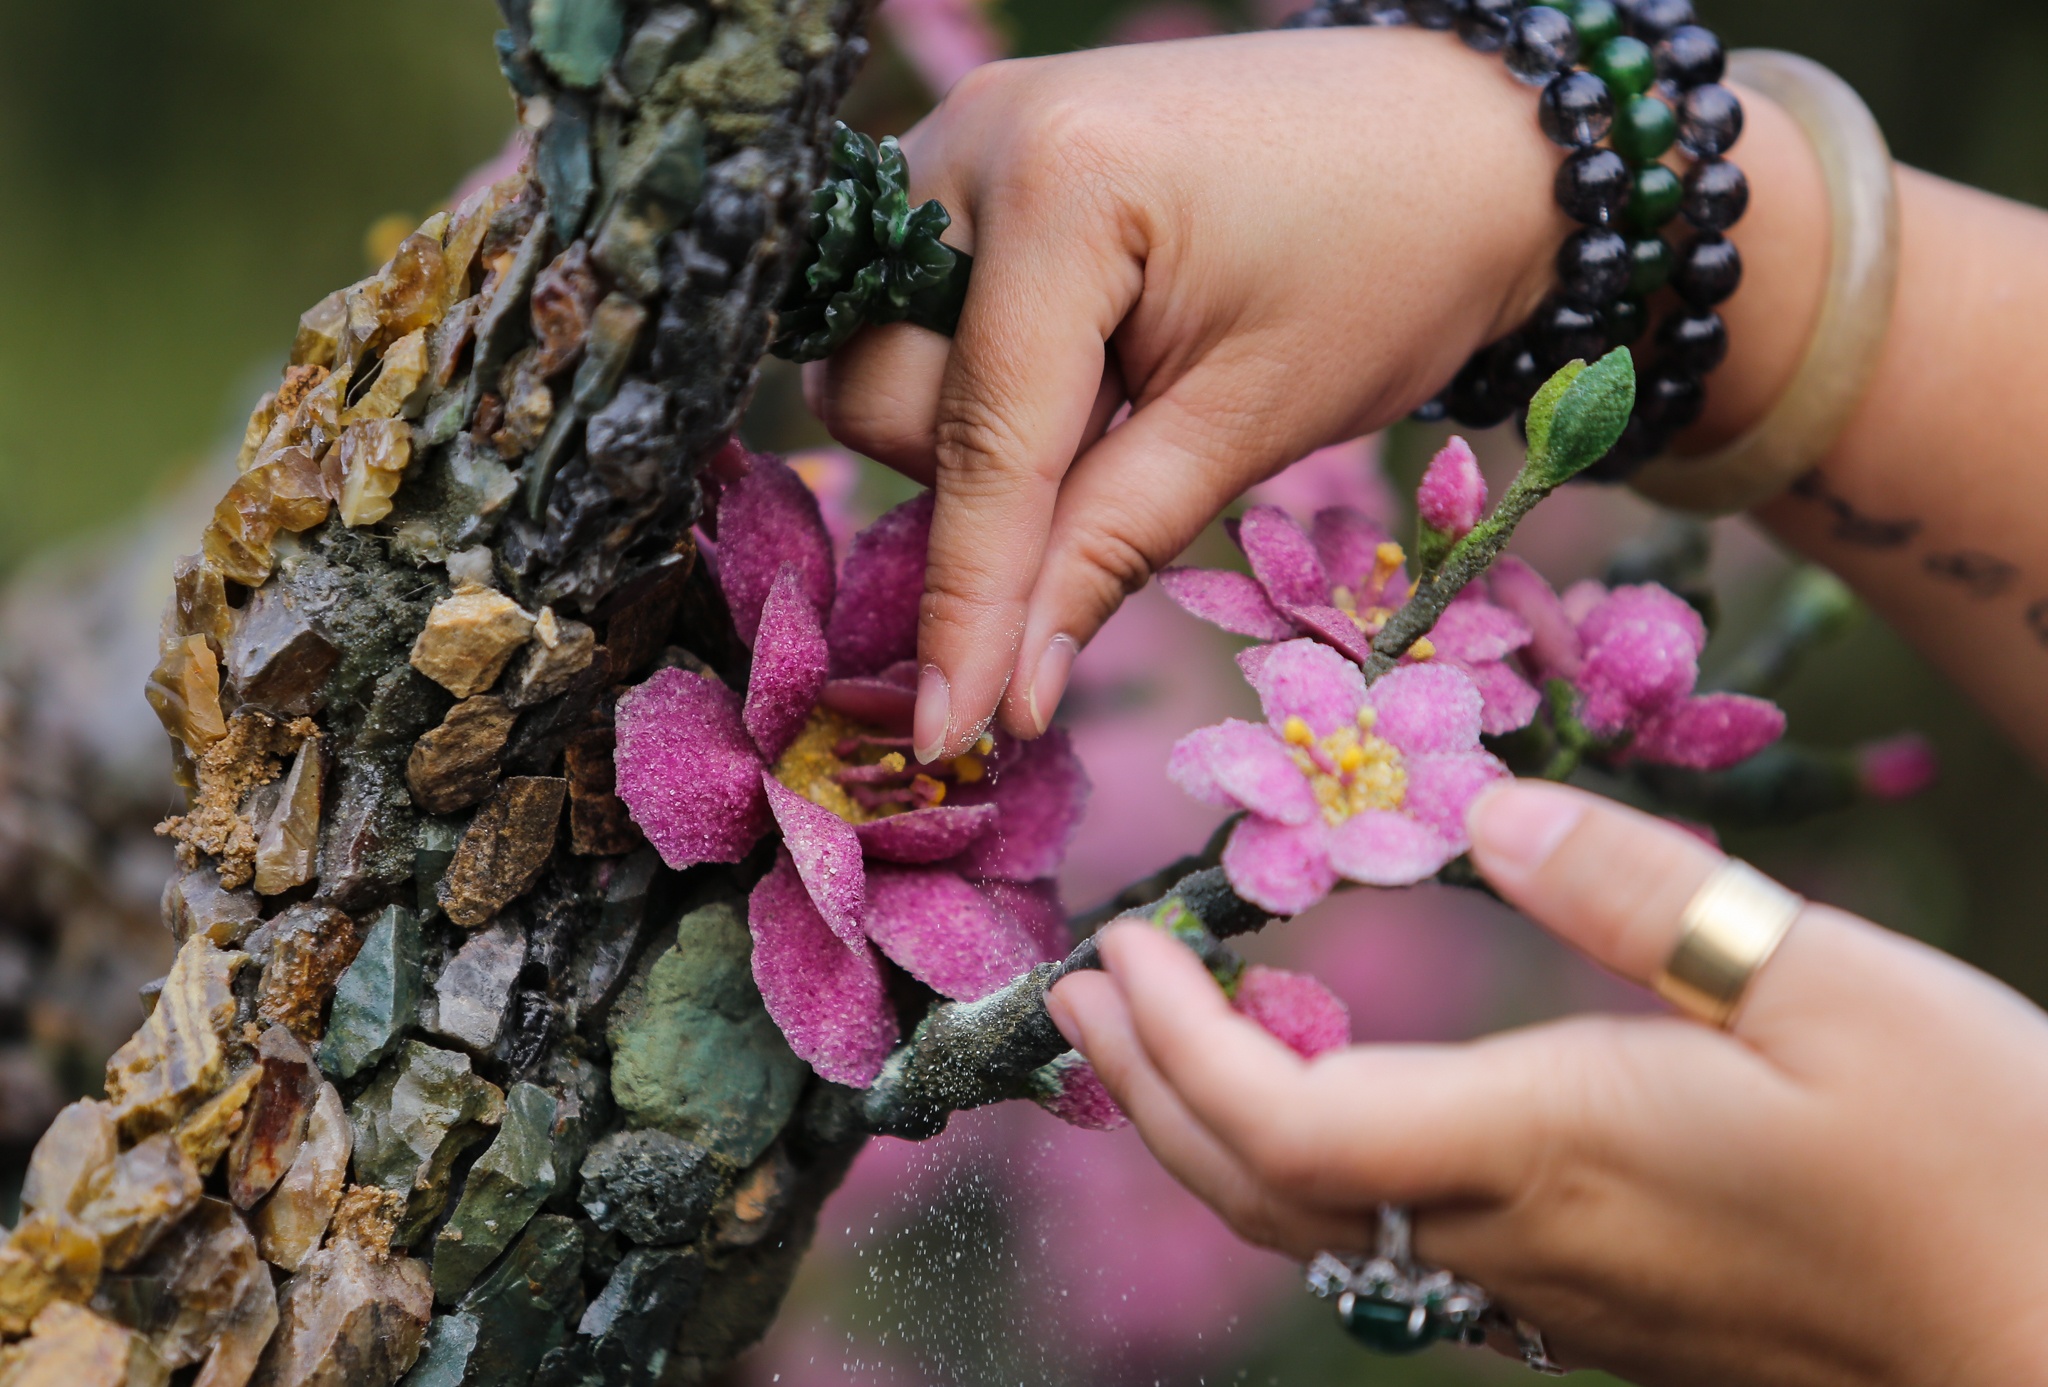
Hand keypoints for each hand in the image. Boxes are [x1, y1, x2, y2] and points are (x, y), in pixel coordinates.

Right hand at [808, 29, 1566, 760]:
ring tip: (1110, 401)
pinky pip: (918, 305)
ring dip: (969, 423)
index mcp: (1061, 183)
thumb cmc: (1391, 263)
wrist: (1458, 136)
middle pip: (879, 391)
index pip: (982, 442)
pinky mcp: (977, 149)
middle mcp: (978, 134)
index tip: (947, 729)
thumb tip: (1006, 698)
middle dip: (973, 476)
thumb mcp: (1250, 424)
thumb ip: (1107, 551)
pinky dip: (980, 371)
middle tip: (1114, 462)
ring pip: (881, 352)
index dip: (968, 603)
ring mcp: (966, 130)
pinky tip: (1081, 366)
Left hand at [1046, 781, 2047, 1384]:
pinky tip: (1327, 1110)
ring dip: (1211, 1135)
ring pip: (1321, 1231)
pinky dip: (1311, 1168)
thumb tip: (1479, 815)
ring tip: (1158, 1046)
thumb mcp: (1832, 986)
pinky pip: (1399, 1250)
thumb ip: (1639, 892)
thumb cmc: (1982, 1169)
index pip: (1283, 1124)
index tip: (1115, 953)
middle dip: (1145, 1096)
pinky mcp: (1601, 1311)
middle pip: (1262, 1192)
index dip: (1173, 1048)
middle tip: (1075, 999)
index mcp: (1549, 1147)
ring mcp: (1555, 1296)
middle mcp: (1520, 1241)